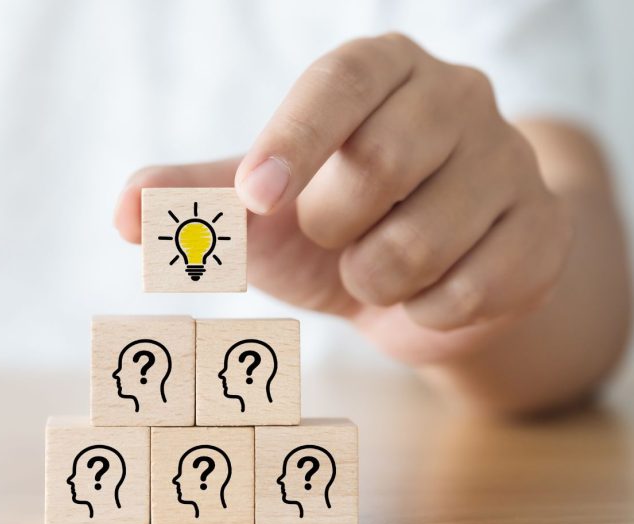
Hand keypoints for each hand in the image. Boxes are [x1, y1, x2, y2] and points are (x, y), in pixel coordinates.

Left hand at [115, 33, 572, 363]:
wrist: (420, 282)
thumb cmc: (331, 228)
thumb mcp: (261, 213)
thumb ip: (196, 204)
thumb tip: (123, 209)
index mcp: (382, 71)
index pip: (340, 82)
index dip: (293, 140)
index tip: (254, 197)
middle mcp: (456, 97)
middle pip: (379, 164)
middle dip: (332, 229)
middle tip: (334, 236)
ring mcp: (510, 161)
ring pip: (421, 241)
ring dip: (374, 278)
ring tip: (377, 265)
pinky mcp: (542, 231)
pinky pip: (470, 290)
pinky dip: (425, 310)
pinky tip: (427, 290)